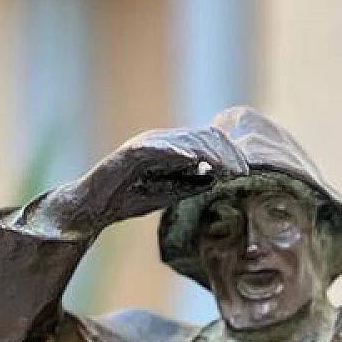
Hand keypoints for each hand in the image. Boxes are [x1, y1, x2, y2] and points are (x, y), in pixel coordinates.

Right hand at [55, 127, 249, 233]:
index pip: (208, 144)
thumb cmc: (129, 199)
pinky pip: (157, 148)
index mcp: (172, 149)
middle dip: (227, 153)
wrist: (95, 205)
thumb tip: (215, 179)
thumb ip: (190, 184)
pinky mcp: (131, 152)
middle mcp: (162, 140)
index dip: (230, 155)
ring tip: (227, 167)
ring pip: (185, 140)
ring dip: (210, 152)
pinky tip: (193, 159)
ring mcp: (146, 143)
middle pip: (202, 136)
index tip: (247, 173)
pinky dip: (176, 151)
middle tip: (244, 171)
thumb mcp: (168, 193)